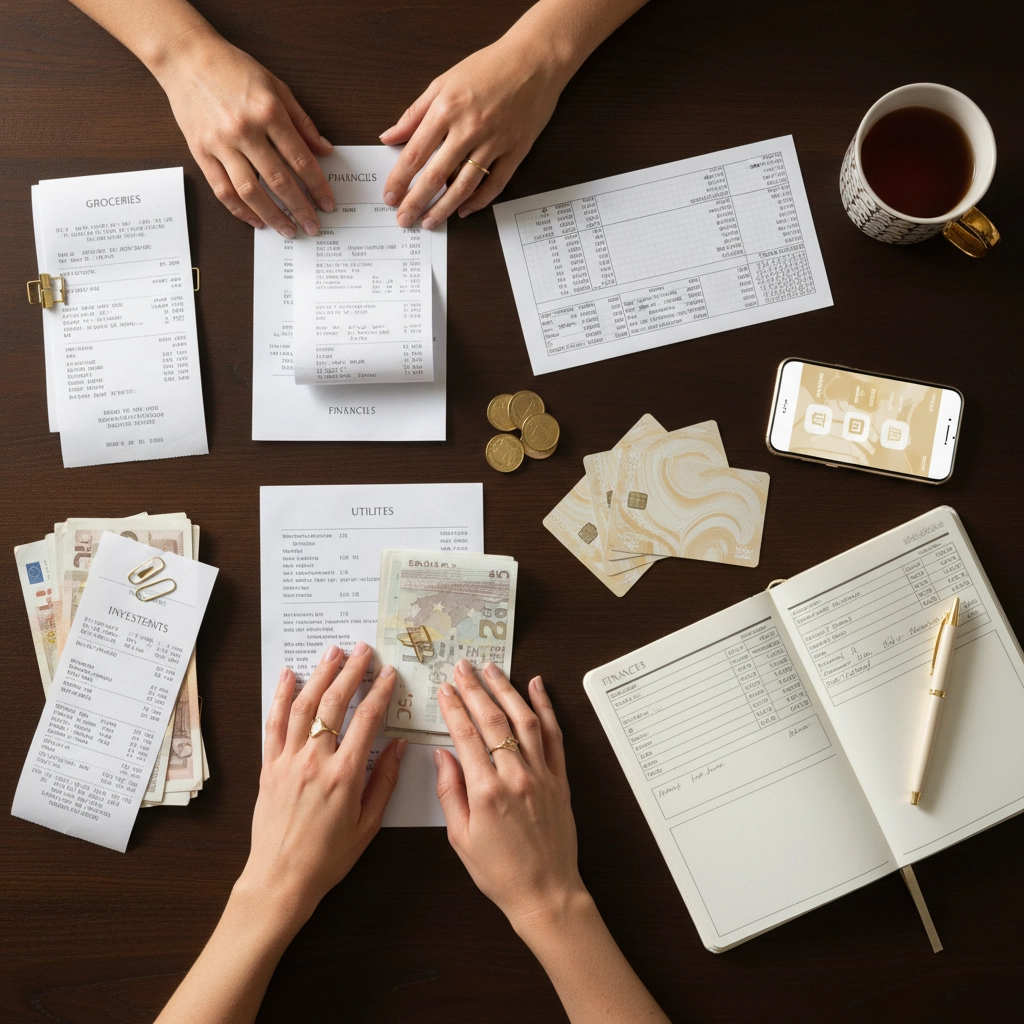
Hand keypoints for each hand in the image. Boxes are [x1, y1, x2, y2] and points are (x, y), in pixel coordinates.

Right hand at [154, 29, 334, 236]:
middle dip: (300, 208)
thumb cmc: (232, 69)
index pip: (300, 159)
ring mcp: (220, 143)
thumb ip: (302, 121)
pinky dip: (241, 210)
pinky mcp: (200, 151)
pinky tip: (256, 220)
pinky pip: (222, 190)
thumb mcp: (276, 86)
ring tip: (287, 230)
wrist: (185, 57)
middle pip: (278, 180)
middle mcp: (245, 130)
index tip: (327, 204)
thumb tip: (324, 150)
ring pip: (250, 191)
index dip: (317, 186)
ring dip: (272, 216)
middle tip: (313, 226)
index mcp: (268, 112)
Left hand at [234, 642, 404, 928]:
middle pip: (333, 704)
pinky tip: (288, 677)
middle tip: (363, 650)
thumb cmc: (328, 858)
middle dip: (351, 672)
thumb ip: (384, 781)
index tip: (388, 674)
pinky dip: (281, 697)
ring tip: (333, 652)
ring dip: (319, 675)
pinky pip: (274, 725)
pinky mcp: (269, 768)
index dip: (379, 692)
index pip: (366, 720)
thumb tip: (398, 746)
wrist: (280, 880)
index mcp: (344, 776)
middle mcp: (315, 762)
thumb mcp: (368, 824)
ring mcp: (288, 762)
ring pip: (304, 707)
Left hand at [379, 35, 568, 227]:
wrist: (535, 59)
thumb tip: (389, 136)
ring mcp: (494, 141)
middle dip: (416, 201)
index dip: (399, 179)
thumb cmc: (489, 67)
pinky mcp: (516, 151)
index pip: (415, 153)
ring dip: (445, 208)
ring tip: (430, 222)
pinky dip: (479, 201)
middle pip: (436, 174)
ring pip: (465, 185)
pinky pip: (495, 184)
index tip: (389, 197)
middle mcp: (469, 128)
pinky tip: (464, 210)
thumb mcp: (443, 82)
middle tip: (404, 219)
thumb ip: (415, 114)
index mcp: (446, 109)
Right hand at [434, 660, 586, 928]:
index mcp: (486, 792)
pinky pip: (553, 735)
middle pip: (493, 720)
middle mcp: (515, 776)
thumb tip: (442, 756)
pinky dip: (546, 707)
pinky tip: (538, 686)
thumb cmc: (500, 872)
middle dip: (475, 689)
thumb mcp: (461, 838)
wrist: (546, 893)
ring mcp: (541, 774)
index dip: (454, 707)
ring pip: (523, 719)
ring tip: (492, 668)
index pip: (466, 736)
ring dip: (506, 689)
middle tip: (463, 667)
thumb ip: (450, 793)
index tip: (445, 689)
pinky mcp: (560, 778)